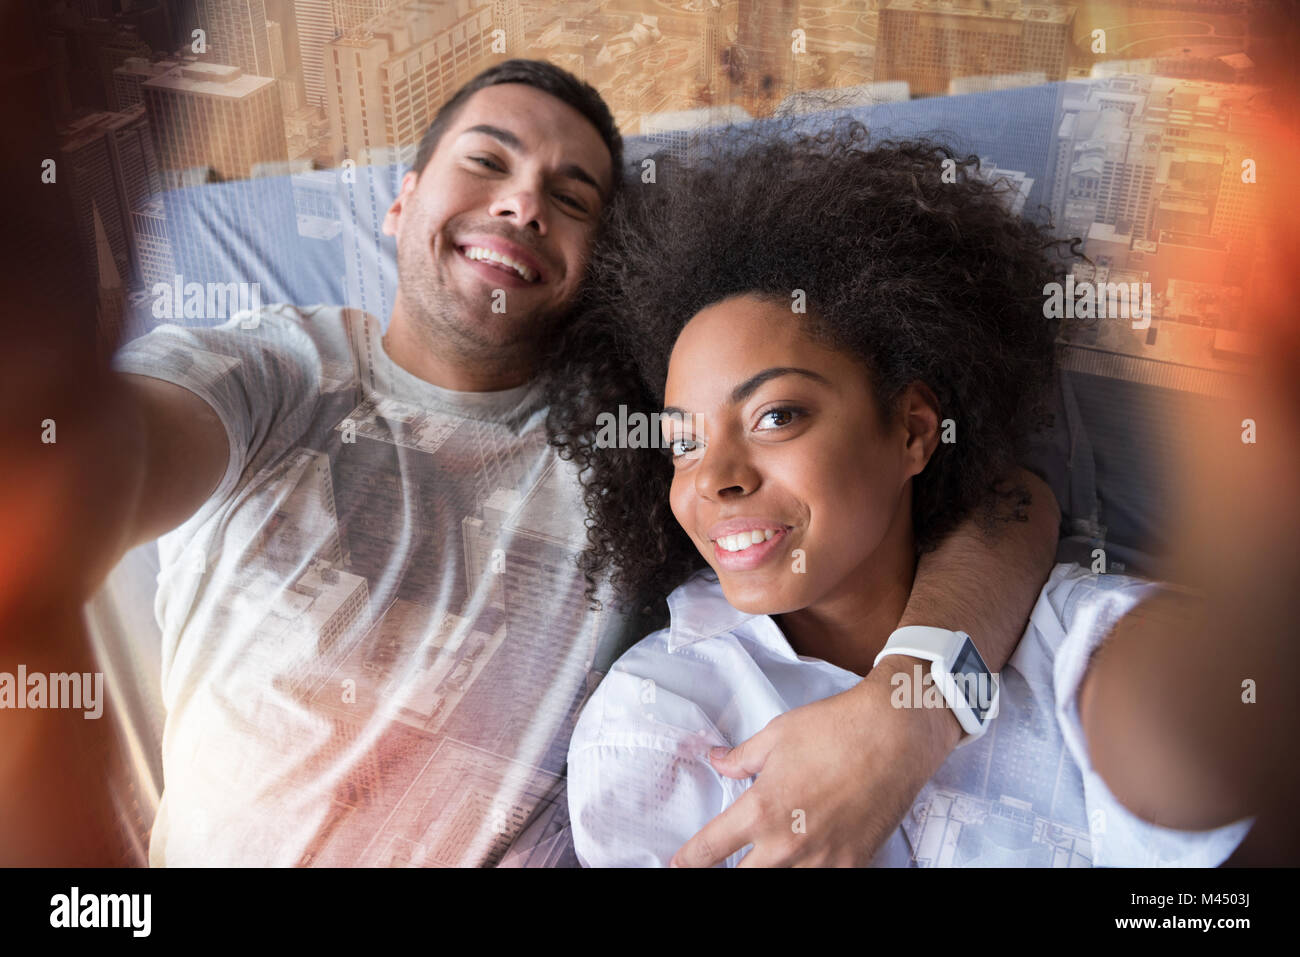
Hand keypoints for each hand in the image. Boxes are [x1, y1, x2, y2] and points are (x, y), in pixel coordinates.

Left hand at [669, 657, 961, 866]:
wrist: (896, 734)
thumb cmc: (837, 729)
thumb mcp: (777, 735)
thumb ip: (741, 758)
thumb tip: (717, 761)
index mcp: (762, 810)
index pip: (710, 849)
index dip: (688, 859)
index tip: (679, 862)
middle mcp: (788, 843)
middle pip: (742, 879)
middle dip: (727, 872)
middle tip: (723, 862)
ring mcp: (823, 859)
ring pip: (780, 881)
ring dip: (768, 869)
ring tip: (764, 856)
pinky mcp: (853, 863)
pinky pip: (821, 878)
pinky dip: (807, 869)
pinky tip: (804, 858)